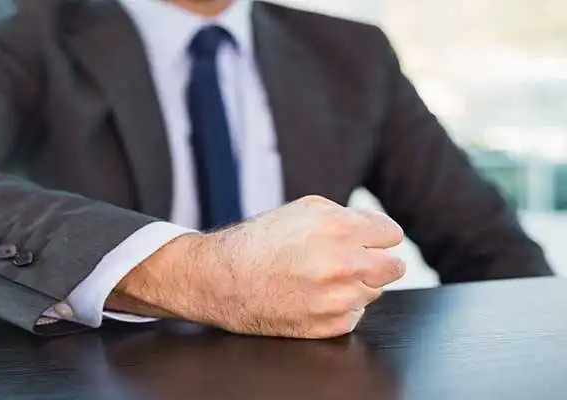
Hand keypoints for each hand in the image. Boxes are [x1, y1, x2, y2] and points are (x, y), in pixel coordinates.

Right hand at [110, 195, 405, 338]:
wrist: (222, 279)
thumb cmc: (261, 241)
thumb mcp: (305, 209)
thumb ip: (349, 216)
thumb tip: (380, 231)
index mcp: (338, 228)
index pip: (393, 235)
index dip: (375, 236)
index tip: (361, 240)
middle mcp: (343, 264)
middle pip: (394, 267)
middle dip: (375, 261)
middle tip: (349, 260)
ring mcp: (338, 299)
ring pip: (374, 291)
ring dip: (355, 285)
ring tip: (319, 277)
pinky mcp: (331, 326)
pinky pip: (355, 314)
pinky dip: (339, 307)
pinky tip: (311, 296)